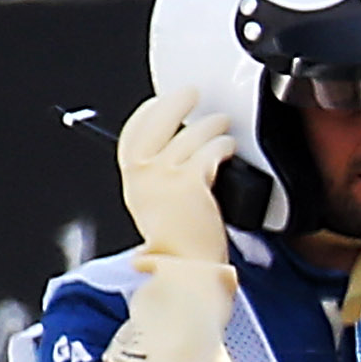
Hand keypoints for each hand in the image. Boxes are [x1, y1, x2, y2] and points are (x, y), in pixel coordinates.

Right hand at [116, 88, 232, 257]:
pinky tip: (228, 145)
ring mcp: (165, 177)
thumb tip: (178, 154)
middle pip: (154, 123)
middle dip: (173, 102)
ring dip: (209, 124)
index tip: (161, 103)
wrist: (186, 268)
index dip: (147, 113)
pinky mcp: (190, 182)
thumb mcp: (157, 206)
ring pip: (188, 135)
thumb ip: (161, 181)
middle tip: (190, 93)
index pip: (132, 135)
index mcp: (134, 182)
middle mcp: (143, 176)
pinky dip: (221, 144)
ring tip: (221, 123)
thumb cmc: (180, 245)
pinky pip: (208, 150)